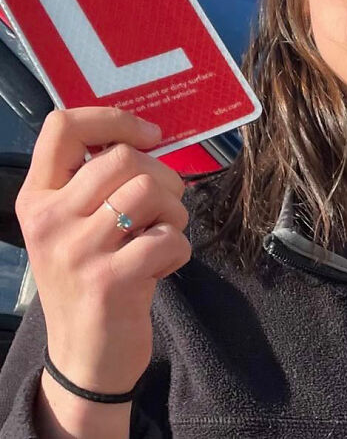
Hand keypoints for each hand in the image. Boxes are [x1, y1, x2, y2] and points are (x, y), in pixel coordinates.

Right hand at [16, 107, 190, 395]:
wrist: (85, 357)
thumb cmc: (89, 277)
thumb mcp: (74, 225)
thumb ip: (95, 182)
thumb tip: (147, 137)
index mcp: (38, 198)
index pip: (62, 126)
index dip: (114, 119)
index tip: (150, 134)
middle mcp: (49, 220)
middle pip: (122, 157)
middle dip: (162, 176)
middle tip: (162, 207)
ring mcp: (77, 251)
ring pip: (150, 190)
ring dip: (174, 212)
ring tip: (162, 235)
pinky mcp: (110, 282)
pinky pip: (170, 237)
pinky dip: (179, 249)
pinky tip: (161, 266)